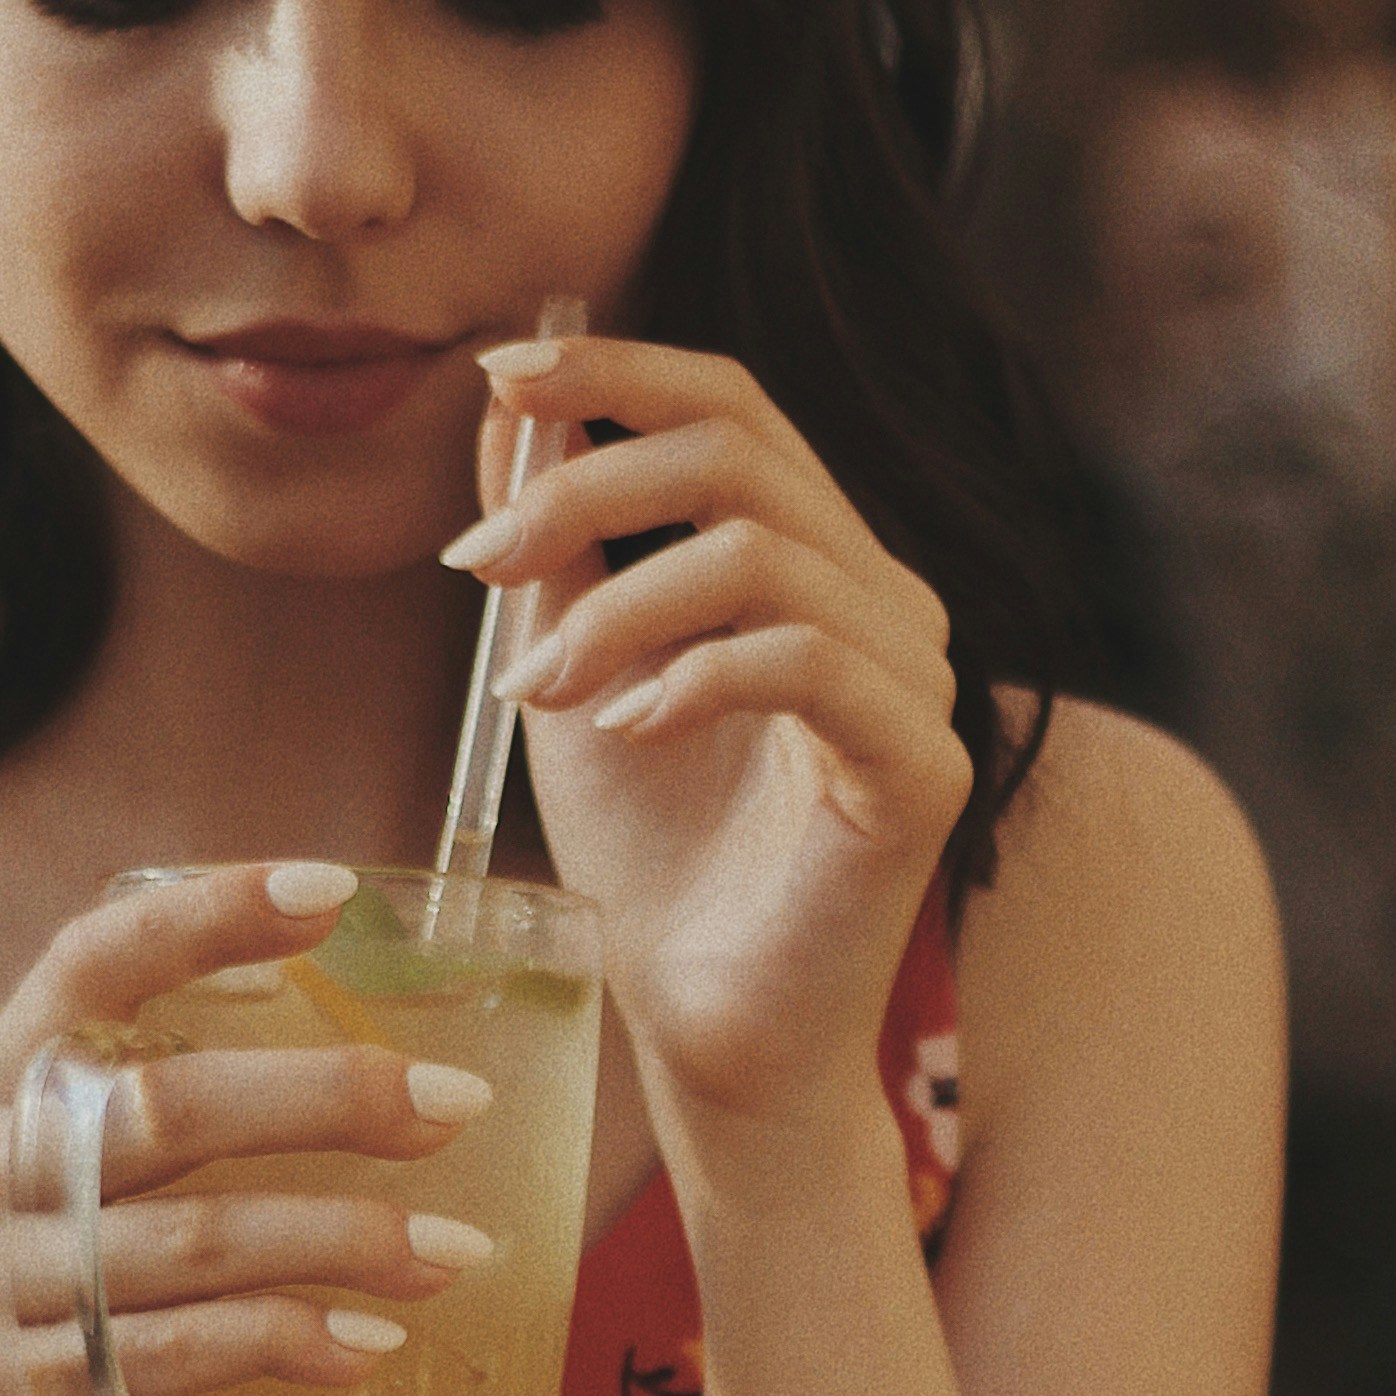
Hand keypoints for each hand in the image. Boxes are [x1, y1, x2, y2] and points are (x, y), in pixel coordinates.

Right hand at [0, 863, 493, 1395]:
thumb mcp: (13, 1212)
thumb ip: (119, 1145)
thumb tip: (325, 1095)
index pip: (90, 964)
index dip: (205, 916)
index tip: (331, 892)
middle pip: (171, 1103)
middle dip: (329, 1098)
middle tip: (455, 1105)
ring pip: (194, 1240)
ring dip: (342, 1240)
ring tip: (454, 1251)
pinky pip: (172, 1357)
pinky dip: (283, 1344)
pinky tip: (366, 1347)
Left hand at [446, 335, 967, 1138]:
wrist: (703, 1025)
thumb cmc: (648, 856)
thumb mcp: (572, 667)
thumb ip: (557, 541)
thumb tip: (508, 402)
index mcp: (817, 561)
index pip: (735, 408)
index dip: (621, 369)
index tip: (498, 376)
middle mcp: (885, 601)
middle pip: (743, 454)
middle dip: (587, 484)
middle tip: (476, 561)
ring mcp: (916, 682)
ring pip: (763, 556)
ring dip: (617, 605)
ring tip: (537, 686)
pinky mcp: (919, 767)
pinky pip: (803, 662)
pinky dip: (692, 677)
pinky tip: (624, 730)